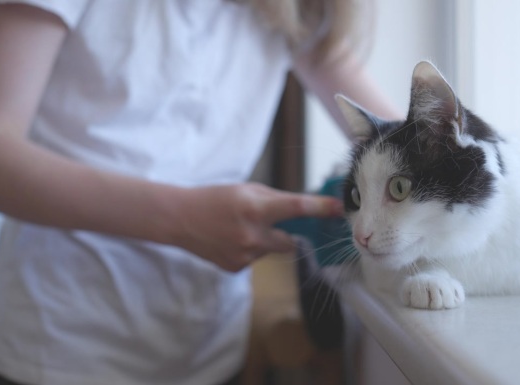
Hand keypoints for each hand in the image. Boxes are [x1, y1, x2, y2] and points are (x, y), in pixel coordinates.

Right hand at [174, 183, 343, 271]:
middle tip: (265, 223)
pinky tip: (229, 241)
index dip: (321, 208)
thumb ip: (274, 200)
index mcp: (255, 208)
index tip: (340, 209)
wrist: (179, 219)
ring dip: (263, 242)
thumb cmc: (215, 199)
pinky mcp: (236, 268)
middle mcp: (252, 234)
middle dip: (284, 234)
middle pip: (290, 241)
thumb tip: (302, 209)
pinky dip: (249, 251)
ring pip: (271, 251)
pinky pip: (256, 260)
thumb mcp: (246, 190)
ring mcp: (244, 255)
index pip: (296, 208)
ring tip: (237, 230)